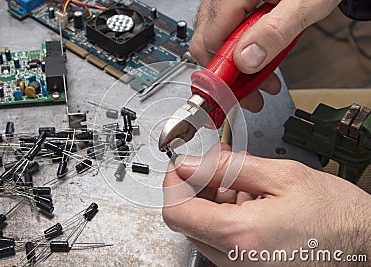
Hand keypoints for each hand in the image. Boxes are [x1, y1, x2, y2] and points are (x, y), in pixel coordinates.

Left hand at [162, 144, 370, 265]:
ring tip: (246, 180)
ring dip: (215, 199)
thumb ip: (229, 167)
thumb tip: (193, 163)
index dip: (174, 184)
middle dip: (198, 186)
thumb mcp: (282, 176)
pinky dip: (228, 215)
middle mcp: (235, 260)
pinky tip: (252, 199)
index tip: (183, 166)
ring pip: (205, 228)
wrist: (366, 247)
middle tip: (219, 164)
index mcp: (240, 235)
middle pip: (188, 219)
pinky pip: (222, 239)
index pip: (176, 212)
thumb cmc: (336, 217)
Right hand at [190, 0, 340, 111]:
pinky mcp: (236, 4)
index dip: (223, 71)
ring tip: (265, 81)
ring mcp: (228, 1)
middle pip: (210, 43)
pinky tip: (264, 60)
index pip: (211, 40)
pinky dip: (247, 50)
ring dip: (241, 65)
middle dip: (231, 74)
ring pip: (220, 40)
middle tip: (252, 94)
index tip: (237, 93)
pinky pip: (231, 32)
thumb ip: (275, 31)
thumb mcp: (304, 4)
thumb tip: (247, 60)